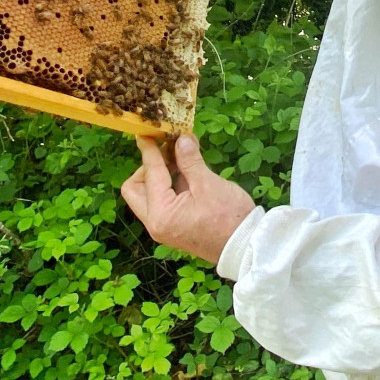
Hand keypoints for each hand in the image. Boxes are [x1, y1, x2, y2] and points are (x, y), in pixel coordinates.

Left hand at [120, 134, 255, 263]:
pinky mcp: (173, 228)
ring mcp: (163, 228)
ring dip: (159, 175)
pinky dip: (168, 186)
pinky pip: (161, 203)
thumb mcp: (208, 184)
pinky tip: (187, 173)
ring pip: (147, 196)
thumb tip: (181, 139)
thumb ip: (190, 161)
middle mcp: (155, 223)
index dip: (149, 150)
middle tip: (168, 151)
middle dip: (147, 167)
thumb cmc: (228, 216)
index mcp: (161, 212)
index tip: (146, 133)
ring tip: (181, 158)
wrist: (244, 246)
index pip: (150, 174)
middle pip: (135, 189)